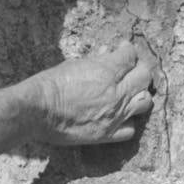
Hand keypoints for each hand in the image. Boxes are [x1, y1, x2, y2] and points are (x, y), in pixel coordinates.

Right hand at [27, 40, 153, 144]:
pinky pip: (130, 128)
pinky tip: (120, 115)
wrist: (38, 110)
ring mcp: (114, 115)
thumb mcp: (74, 64)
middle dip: (139, 68)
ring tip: (130, 91)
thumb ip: (96, 60)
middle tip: (131, 67)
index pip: (130, 56)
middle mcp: (116, 93)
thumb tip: (107, 53)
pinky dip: (128, 120)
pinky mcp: (107, 134)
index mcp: (107, 71)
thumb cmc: (52, 84)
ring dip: (140, 93)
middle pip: (144, 77)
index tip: (123, 49)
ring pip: (145, 102)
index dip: (128, 50)